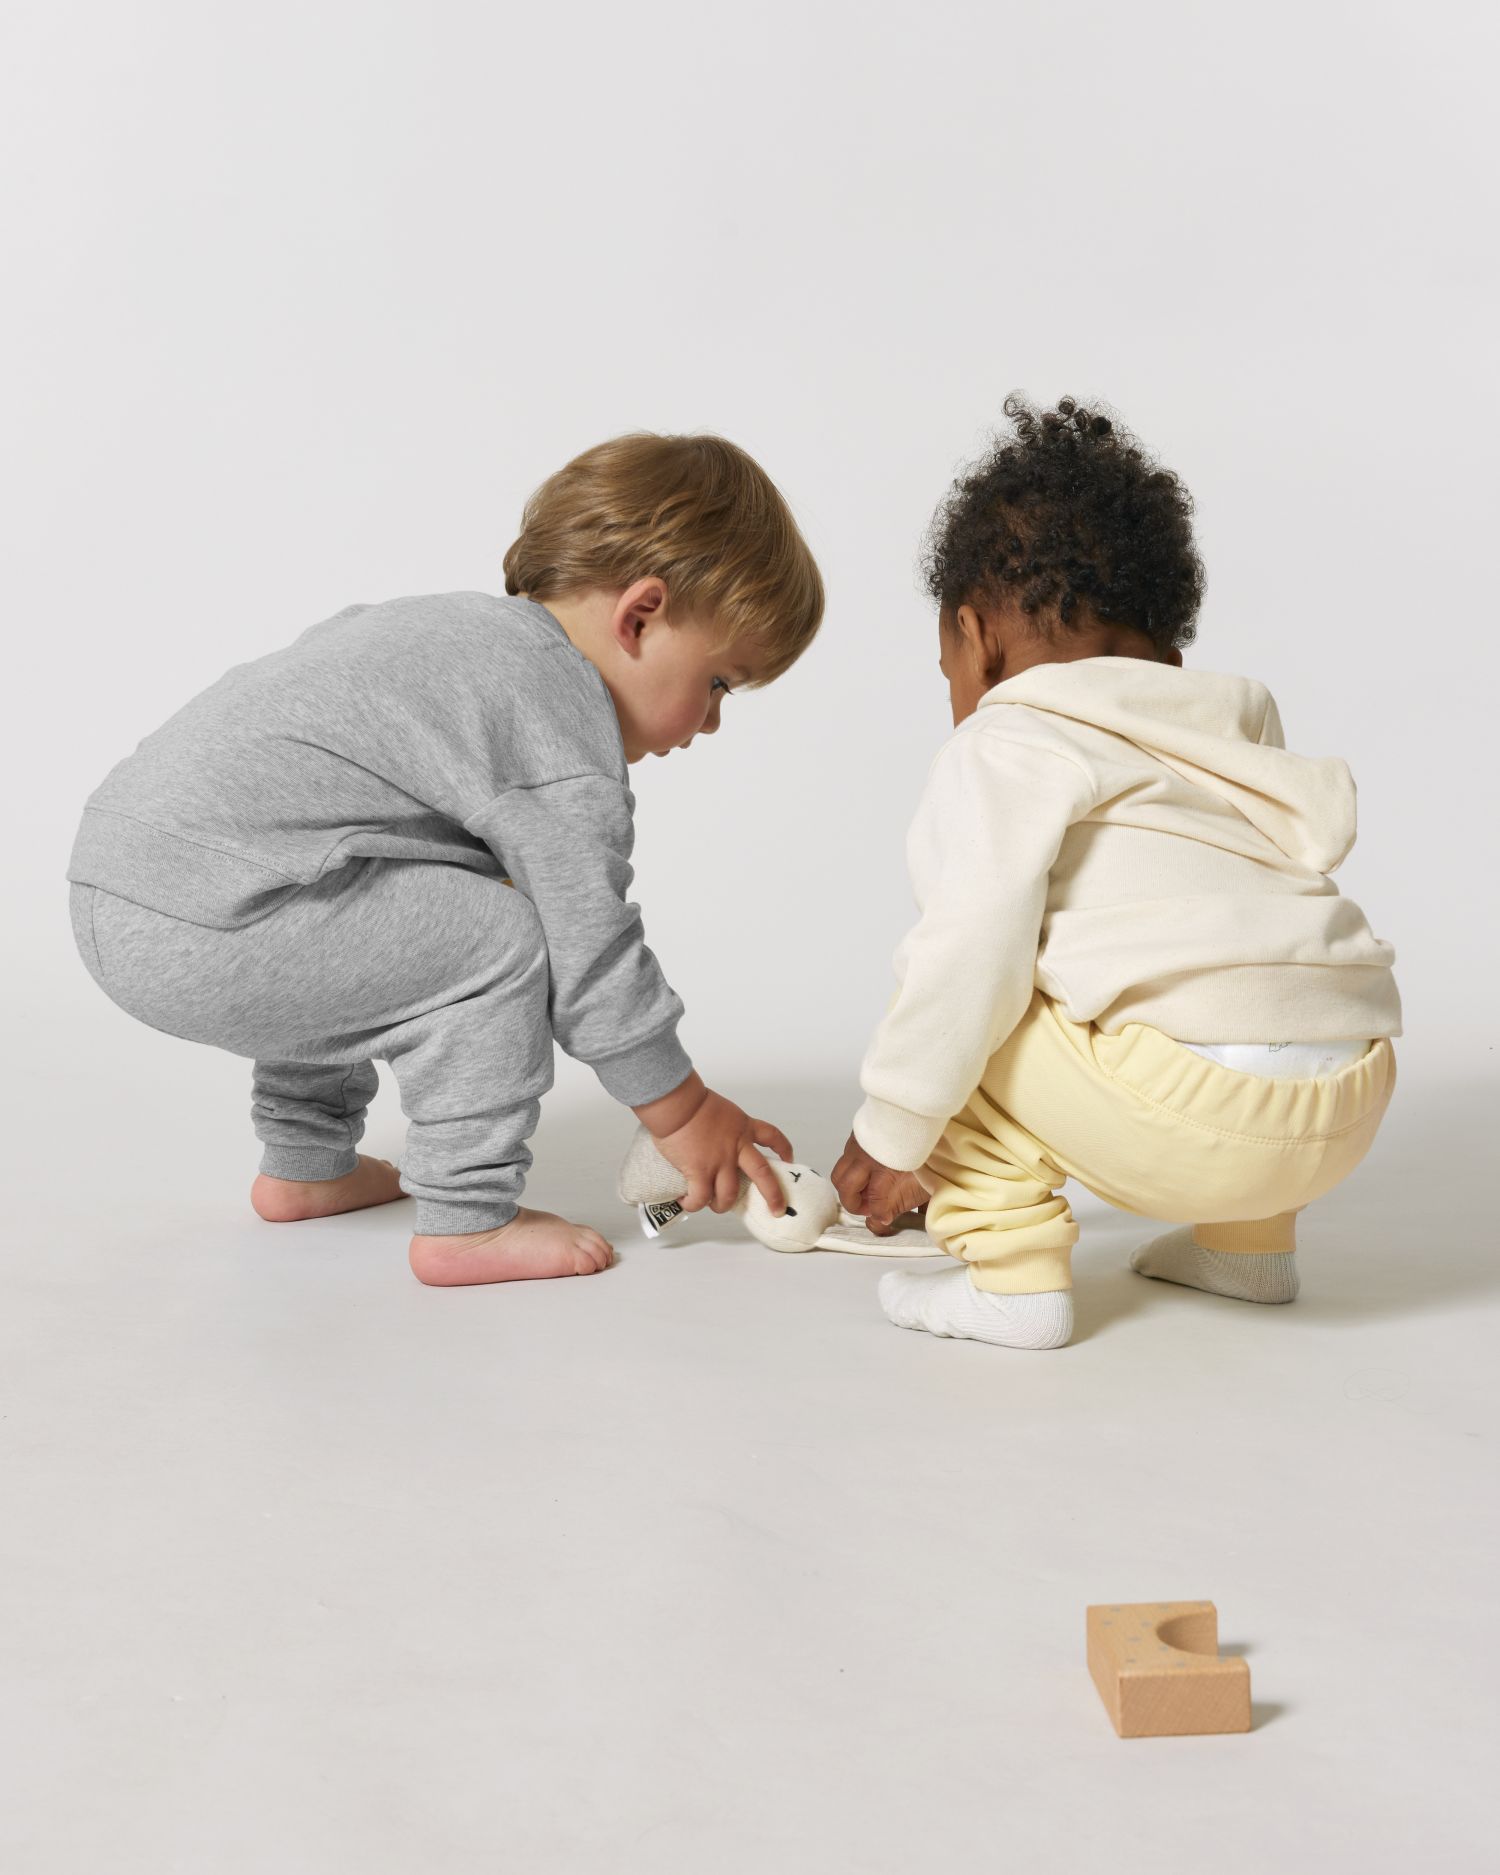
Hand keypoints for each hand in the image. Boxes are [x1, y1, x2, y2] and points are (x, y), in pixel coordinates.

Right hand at [635, 1074, 793, 1215]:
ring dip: (722, 1205)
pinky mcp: (699, 1171)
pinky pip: (701, 1197)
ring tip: (714, 1205)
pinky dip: (694, 1203)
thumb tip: (713, 1140)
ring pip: (729, 1195)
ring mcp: (720, 1161)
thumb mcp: (720, 1110)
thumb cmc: (690, 1102)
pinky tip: (687, 1202)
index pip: (772, 1136)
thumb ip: (724, 1127)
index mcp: (743, 1127)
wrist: (677, 1105)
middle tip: (777, 1210)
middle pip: (763, 1175)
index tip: (788, 1158)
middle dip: (773, 1196)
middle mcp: (736, 1147)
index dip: (783, 1149)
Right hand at [832, 1133, 928, 1232]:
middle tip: (869, 1208)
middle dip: (853, 1203)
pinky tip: (868, 1172)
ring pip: (839, 1174)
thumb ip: (906, 1200)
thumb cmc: (924, 1140)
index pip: (875, 1198)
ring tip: (867, 1191)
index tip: (882, 1218)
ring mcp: (857, 1145)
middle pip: (845, 1187)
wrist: (916, 1109)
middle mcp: (865, 1155)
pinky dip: (852, 1170)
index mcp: (885, 1165)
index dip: (877, 1212)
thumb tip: (887, 1218)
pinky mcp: (854, 1137)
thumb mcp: (922, 1176)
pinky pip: (845, 1159)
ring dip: (850, 1188)